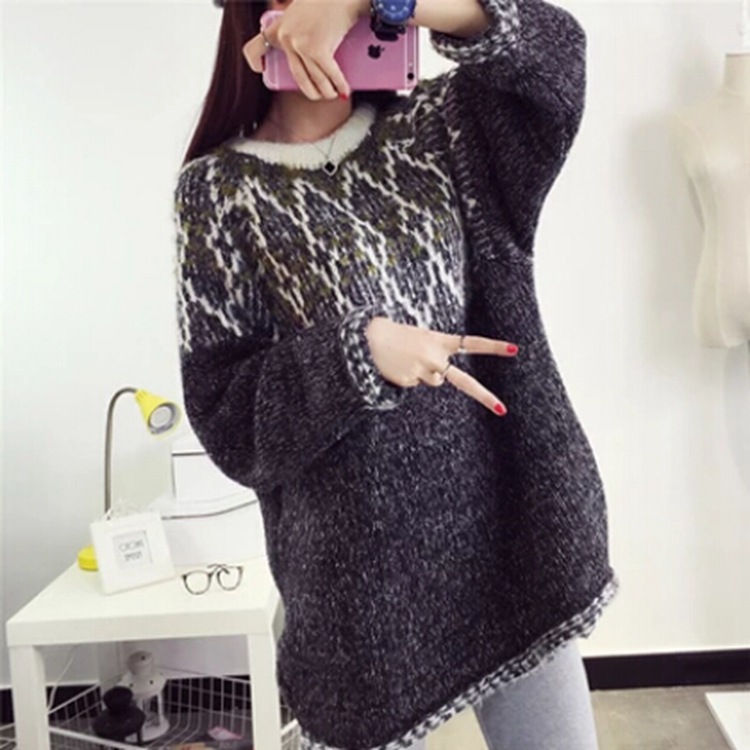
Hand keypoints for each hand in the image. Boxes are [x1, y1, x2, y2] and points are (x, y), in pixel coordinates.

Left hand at [243, 0, 367, 99]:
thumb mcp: (302, 9)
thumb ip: (297, 24)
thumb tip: (307, 44)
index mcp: (278, 27)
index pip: (255, 48)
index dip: (256, 62)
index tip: (261, 69)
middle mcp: (286, 37)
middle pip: (297, 76)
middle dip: (312, 91)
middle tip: (320, 94)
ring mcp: (300, 44)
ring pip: (314, 79)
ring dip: (327, 91)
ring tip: (334, 93)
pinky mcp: (317, 49)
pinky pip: (329, 75)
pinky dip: (339, 85)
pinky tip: (343, 91)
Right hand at [366, 317, 518, 415]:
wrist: (368, 338)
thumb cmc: (397, 335)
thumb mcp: (421, 337)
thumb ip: (435, 354)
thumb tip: (439, 378)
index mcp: (439, 340)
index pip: (472, 343)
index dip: (494, 347)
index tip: (514, 349)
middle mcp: (435, 357)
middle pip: (464, 382)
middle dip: (485, 396)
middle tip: (503, 410)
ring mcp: (423, 371)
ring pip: (433, 382)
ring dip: (423, 373)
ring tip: (406, 359)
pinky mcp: (409, 381)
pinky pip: (414, 384)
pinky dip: (407, 376)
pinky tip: (397, 366)